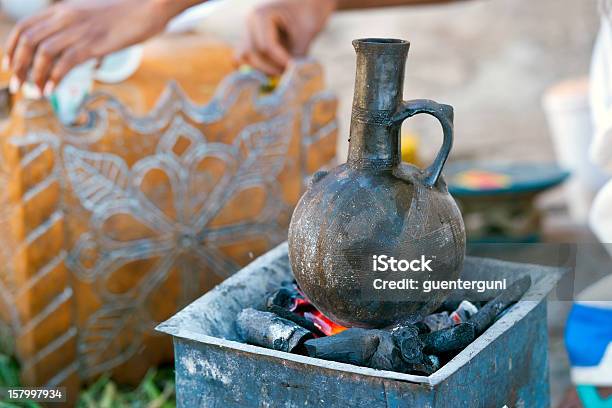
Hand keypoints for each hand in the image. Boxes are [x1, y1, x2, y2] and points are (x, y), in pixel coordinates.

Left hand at [3, 0, 182, 96]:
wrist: (150, 5)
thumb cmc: (129, 15)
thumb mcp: (98, 20)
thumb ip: (86, 35)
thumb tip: (90, 61)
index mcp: (63, 9)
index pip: (25, 26)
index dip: (12, 47)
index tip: (9, 65)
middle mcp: (66, 17)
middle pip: (28, 41)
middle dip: (18, 65)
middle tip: (16, 85)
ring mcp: (80, 30)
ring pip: (44, 53)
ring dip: (33, 75)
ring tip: (33, 92)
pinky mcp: (94, 44)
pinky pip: (66, 62)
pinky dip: (54, 78)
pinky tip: (50, 90)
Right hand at [237, 0, 336, 75]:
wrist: (309, 3)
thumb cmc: (309, 12)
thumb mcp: (307, 32)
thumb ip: (298, 54)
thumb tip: (292, 78)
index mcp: (261, 15)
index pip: (266, 46)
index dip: (280, 61)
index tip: (294, 67)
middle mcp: (250, 23)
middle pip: (251, 53)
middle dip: (269, 67)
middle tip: (287, 73)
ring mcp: (249, 32)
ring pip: (245, 57)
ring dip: (261, 68)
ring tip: (281, 71)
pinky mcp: (252, 41)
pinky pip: (248, 58)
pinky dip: (259, 67)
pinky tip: (275, 70)